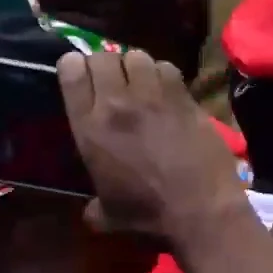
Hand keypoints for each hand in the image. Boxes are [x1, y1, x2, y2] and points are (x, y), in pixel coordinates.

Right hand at [57, 49, 249, 240]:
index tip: (76, 71)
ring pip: (136, 56)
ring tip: (138, 81)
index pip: (72, 73)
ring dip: (134, 66)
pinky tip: (165, 88)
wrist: (200, 207)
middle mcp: (118, 104)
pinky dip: (162, 73)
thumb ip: (94, 207)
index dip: (72, 66)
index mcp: (91, 129)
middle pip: (103, 58)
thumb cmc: (149, 214)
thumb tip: (91, 212)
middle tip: (110, 78)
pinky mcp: (183, 96)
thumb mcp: (108, 215)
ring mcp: (153, 96)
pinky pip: (166, 68)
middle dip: (103, 63)